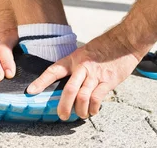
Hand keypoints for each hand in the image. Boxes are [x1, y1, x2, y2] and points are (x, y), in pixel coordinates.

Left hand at [27, 27, 146, 119]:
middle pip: (68, 90)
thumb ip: (77, 65)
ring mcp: (96, 74)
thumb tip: (69, 81)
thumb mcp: (85, 51)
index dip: (41, 81)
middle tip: (62, 115)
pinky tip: (93, 110)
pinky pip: (97, 98)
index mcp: (74, 59)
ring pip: (82, 97)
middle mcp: (83, 66)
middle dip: (63, 106)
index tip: (31, 91)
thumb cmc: (106, 46)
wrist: (125, 40)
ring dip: (80, 110)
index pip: (54, 70)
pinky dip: (93, 108)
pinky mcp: (108, 80)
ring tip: (80, 115)